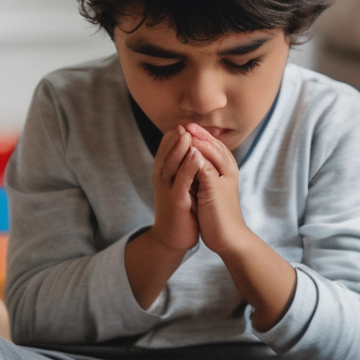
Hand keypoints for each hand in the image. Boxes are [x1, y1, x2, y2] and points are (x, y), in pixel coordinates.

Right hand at [150, 125, 204, 252]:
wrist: (173, 237)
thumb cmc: (181, 208)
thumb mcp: (180, 183)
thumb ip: (183, 165)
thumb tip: (190, 145)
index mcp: (164, 170)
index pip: (168, 145)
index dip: (177, 133)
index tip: (189, 122)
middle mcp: (162, 177)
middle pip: (167, 151)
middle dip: (176, 136)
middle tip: (185, 122)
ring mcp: (168, 189)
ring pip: (172, 164)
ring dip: (179, 148)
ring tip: (187, 134)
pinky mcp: (176, 201)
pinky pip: (182, 181)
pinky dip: (188, 168)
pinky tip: (196, 158)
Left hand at [187, 124, 250, 254]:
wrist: (230, 238)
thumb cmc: (218, 215)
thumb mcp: (209, 191)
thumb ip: (205, 176)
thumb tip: (194, 163)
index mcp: (226, 171)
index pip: (215, 147)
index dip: (201, 136)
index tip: (186, 128)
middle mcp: (229, 172)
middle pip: (215, 146)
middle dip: (200, 134)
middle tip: (186, 123)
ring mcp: (223, 179)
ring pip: (212, 153)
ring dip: (199, 141)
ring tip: (186, 130)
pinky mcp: (216, 189)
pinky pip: (205, 167)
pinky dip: (197, 157)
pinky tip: (186, 151)